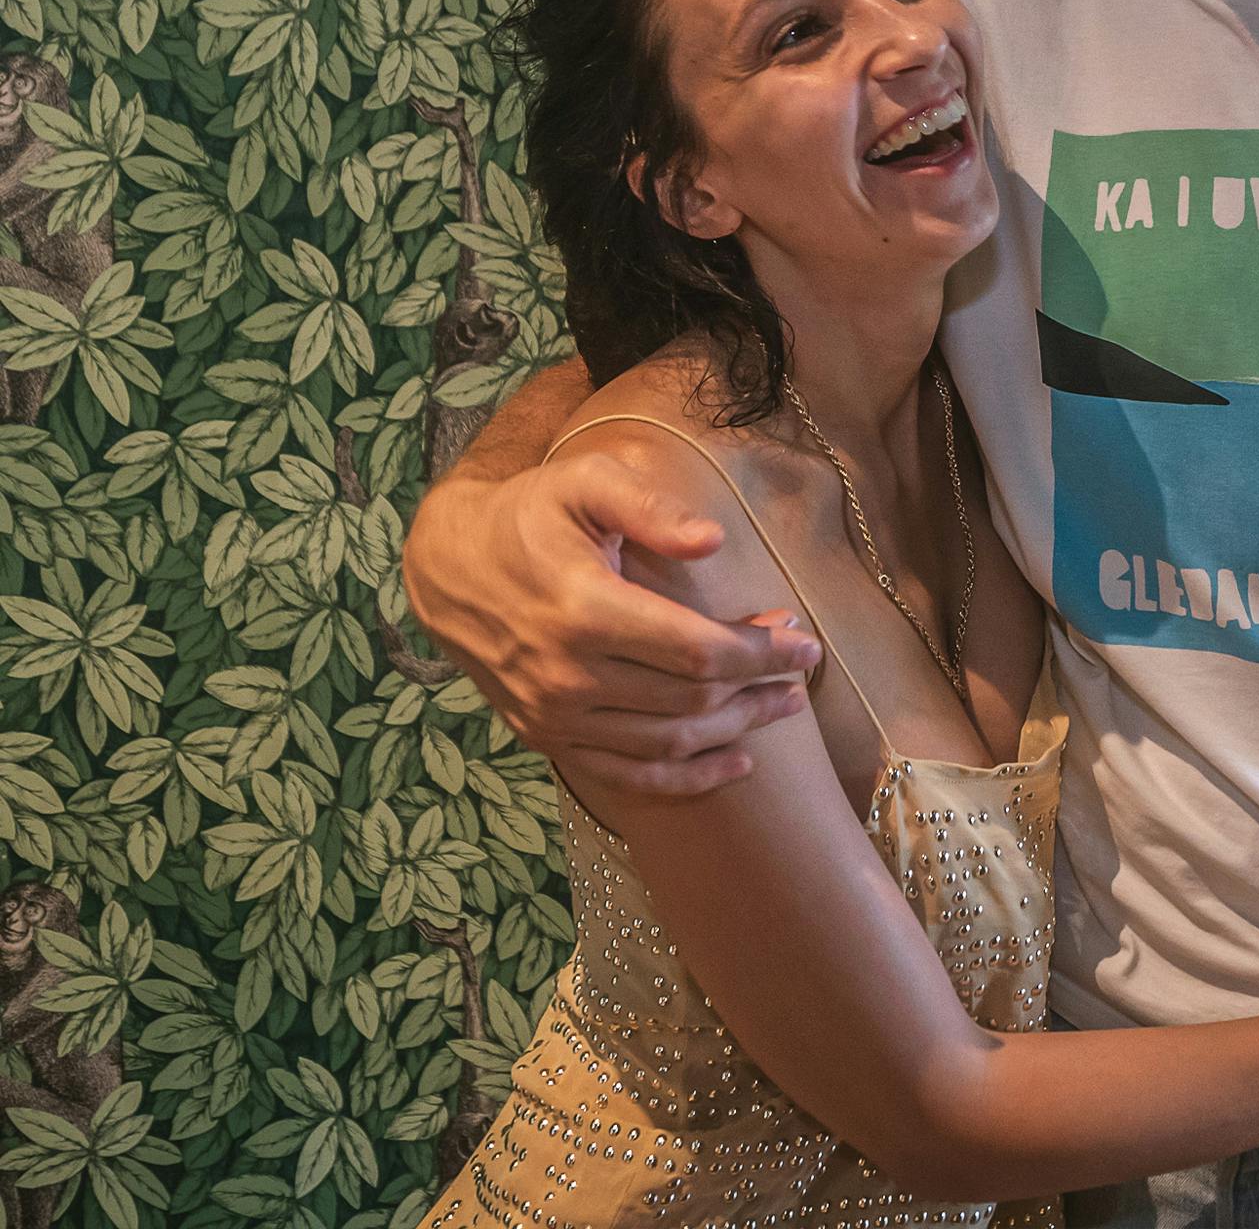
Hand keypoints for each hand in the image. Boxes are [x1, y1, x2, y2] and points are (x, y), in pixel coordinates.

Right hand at [402, 454, 821, 793]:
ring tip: (784, 706)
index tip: (805, 641)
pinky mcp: (545, 738)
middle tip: (803, 669)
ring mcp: (555, 715)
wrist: (448, 566)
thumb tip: (714, 539)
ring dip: (736, 729)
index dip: (760, 652)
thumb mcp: (585, 483)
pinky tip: (736, 763)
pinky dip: (686, 779)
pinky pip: (626, 775)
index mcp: (584, 609)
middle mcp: (568, 674)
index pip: (695, 649)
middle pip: (690, 697)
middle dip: (759, 685)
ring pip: (668, 741)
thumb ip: (650, 506)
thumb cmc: (529, 514)